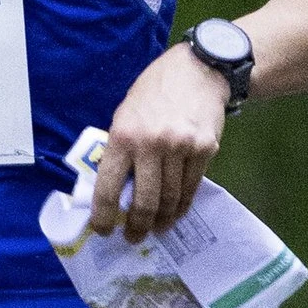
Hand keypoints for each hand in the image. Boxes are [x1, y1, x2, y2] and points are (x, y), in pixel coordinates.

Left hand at [93, 42, 229, 238]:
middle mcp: (151, 144)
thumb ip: (120, 149)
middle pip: (144, 201)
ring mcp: (181, 148)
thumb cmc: (154, 92)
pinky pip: (191, 187)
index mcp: (123, 136)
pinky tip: (175, 213)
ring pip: (170, 198)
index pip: (108, 187)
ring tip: (156, 229)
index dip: (104, 216)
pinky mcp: (205, 149)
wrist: (198, 70)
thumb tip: (116, 189)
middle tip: (133, 238)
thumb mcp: (125, 114)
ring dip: (161, 220)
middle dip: (137, 226)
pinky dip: (182, 205)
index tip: (103, 230)